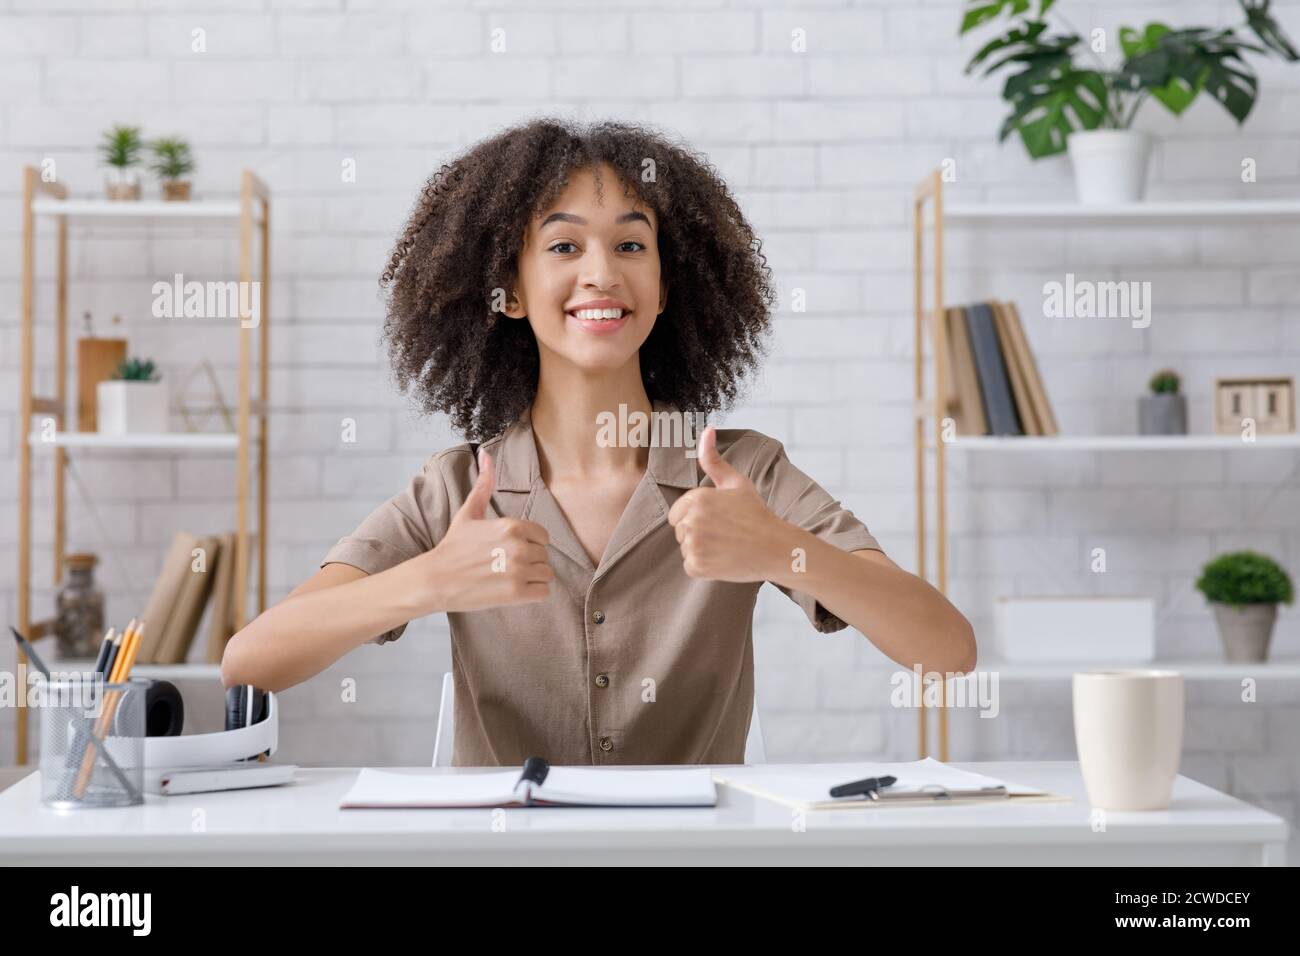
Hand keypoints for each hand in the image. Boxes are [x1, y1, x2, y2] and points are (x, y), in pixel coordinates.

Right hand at [426, 447, 555, 611]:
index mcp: (512, 525)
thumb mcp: (469, 511)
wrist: (435, 579)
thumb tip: (486, 452)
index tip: (509, 550)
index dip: (529, 544)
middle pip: (544, 556)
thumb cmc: (454, 545)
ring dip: (532, 578)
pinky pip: (543, 592)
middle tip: (504, 566)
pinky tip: (512, 590)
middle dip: (529, 562)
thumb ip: (484, 483)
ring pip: (547, 574)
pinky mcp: (516, 594)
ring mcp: (518, 571)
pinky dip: (532, 594)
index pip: (543, 536)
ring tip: (508, 578)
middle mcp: (519, 546)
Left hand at [666, 426, 787, 582]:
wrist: (776, 547)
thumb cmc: (756, 513)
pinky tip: (724, 559)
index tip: (719, 519)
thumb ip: (713, 459)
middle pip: (679, 530)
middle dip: (697, 533)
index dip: (696, 517)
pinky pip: (690, 566)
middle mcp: (691, 520)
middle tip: (724, 533)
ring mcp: (694, 544)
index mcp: (696, 498)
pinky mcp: (697, 566)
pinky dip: (704, 566)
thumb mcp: (736, 482)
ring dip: (701, 549)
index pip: (677, 513)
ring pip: (685, 548)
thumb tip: (707, 429)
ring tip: (725, 545)